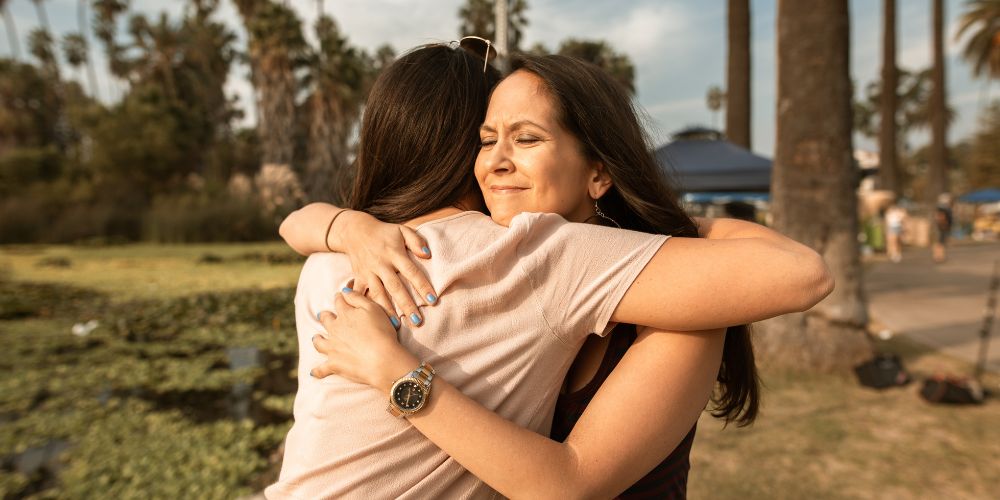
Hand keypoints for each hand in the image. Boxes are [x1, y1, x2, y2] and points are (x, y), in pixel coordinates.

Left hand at [310, 291, 419, 392]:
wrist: (382, 360)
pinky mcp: (333, 365)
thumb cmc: (382, 333)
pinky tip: (313, 373)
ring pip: (319, 341)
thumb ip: (357, 298)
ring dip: (318, 339)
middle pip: (326, 320)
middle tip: (324, 315)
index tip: (340, 296)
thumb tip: (344, 291)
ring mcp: (332, 347)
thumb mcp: (374, 309)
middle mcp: (335, 329)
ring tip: (317, 338)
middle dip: (325, 316)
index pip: (339, 301)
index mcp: (345, 314)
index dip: (340, 298)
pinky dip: (317, 371)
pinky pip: (321, 369)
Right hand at [337, 211, 438, 326]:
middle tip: (417, 321)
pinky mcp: (358, 278)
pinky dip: (365, 306)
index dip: (422, 286)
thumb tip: (428, 254)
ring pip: (379, 294)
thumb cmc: (385, 233)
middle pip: (396, 287)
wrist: (355, 231)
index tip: (433, 300)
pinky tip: (372, 319)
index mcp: (394, 253)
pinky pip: (361, 294)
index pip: (411, 272)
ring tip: (397, 325)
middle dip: (407, 305)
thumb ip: (416, 241)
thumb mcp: (402, 230)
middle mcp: (381, 265)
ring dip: (388, 310)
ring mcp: (368, 272)